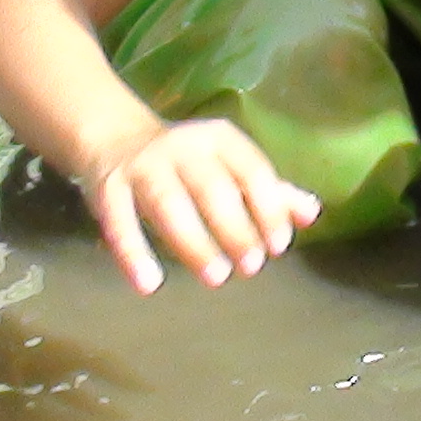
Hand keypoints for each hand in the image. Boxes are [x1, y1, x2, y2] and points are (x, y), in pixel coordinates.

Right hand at [76, 117, 323, 293]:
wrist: (114, 136)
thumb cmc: (188, 162)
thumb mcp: (230, 166)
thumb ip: (270, 191)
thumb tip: (312, 214)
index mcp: (220, 140)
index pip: (251, 170)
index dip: (268, 206)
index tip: (279, 244)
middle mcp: (182, 148)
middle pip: (212, 188)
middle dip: (235, 228)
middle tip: (253, 266)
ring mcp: (143, 166)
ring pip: (168, 203)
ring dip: (194, 241)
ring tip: (216, 277)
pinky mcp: (108, 188)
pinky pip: (118, 221)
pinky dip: (132, 252)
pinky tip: (148, 284)